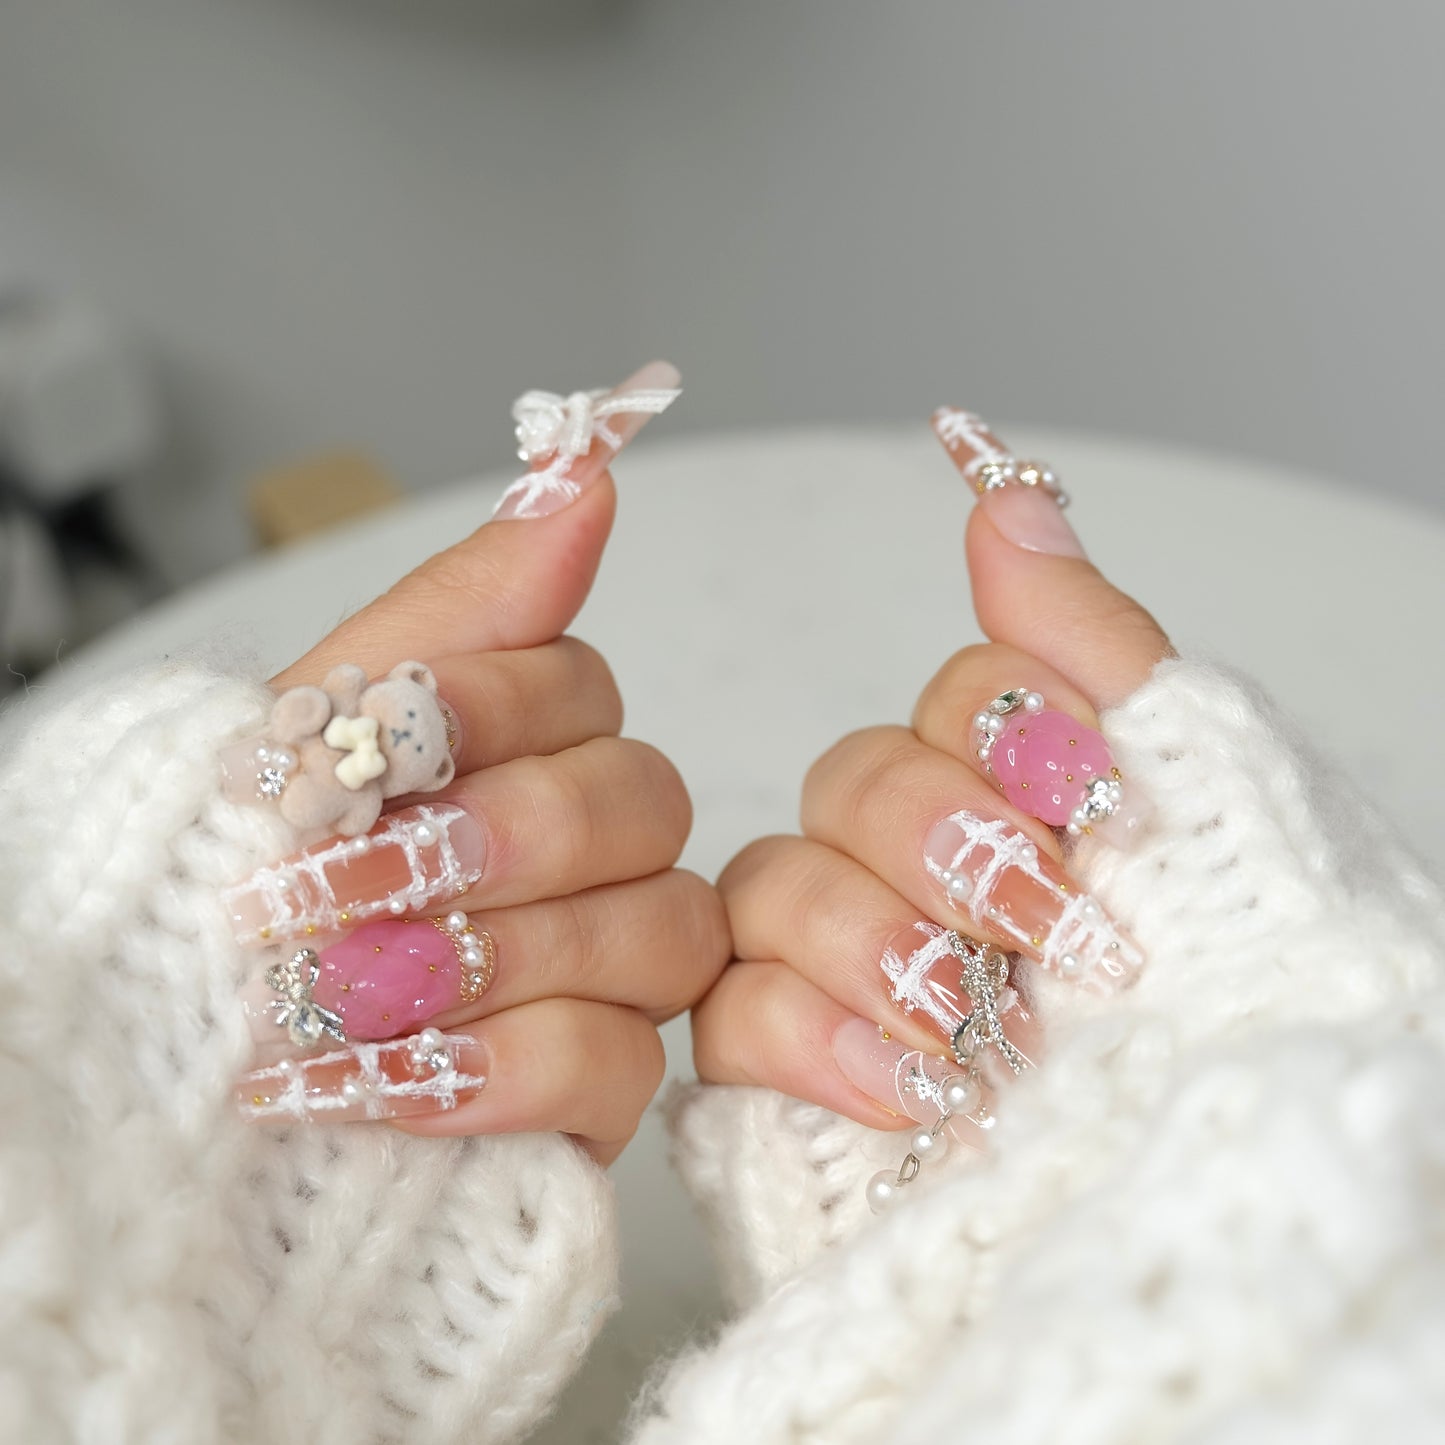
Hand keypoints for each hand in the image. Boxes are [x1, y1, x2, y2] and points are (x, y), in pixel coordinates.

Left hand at [230, 364, 728, 1163]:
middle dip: (481, 841)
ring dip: (481, 958)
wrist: (155, 1070)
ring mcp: (611, 971)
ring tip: (334, 995)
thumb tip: (587, 463)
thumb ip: (466, 604)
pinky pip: (624, 1067)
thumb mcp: (321, 724)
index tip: (357, 744)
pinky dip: (498, 1071)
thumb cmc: (232, 883)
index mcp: (525, 746)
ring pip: (657, 931)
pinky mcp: (602, 1093)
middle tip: (327, 887)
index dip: (483, 708)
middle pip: (639, 803)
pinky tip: (379, 1080)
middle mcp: (592, 851)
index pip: (579, 686)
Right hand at [693, 410, 1170, 1148]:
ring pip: (770, 886)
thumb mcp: (1194, 804)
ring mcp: (844, 967)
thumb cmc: (1221, 1009)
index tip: (1099, 814)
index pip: (962, 700)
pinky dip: (815, 1037)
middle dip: (948, 847)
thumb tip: (1008, 491)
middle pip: (851, 782)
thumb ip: (1091, 650)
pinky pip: (727, 1013)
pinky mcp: (784, 1069)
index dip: (1014, 740)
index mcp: (1023, 800)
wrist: (1207, 1197)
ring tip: (979, 1025)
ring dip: (879, 944)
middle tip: (1053, 932)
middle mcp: (924, 870)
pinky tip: (913, 1085)